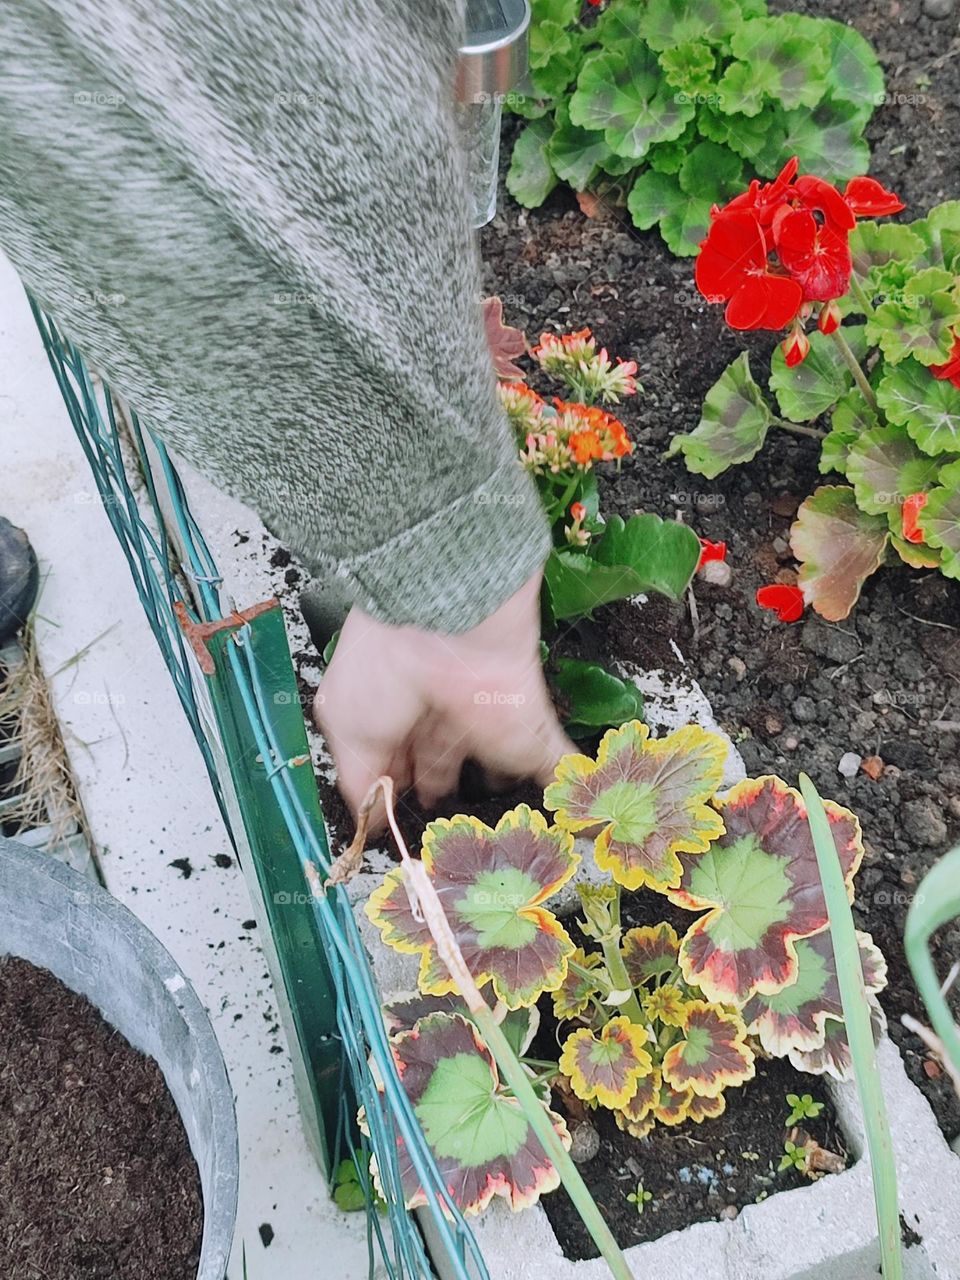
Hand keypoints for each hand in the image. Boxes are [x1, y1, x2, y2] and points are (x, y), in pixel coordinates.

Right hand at [314, 572, 573, 828]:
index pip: (401, 767)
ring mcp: (490, 724)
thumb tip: (368, 827)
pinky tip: (577, 813)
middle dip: (449, 797)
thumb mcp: (349, 734)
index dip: (402, 796)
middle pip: (448, 768)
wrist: (439, 628)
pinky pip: (558, 765)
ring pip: (500, 769)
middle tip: (454, 833)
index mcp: (396, 720)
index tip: (407, 830)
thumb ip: (362, 785)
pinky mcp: (532, 730)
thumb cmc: (381, 673)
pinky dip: (569, 788)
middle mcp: (443, 720)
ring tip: (510, 829)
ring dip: (504, 795)